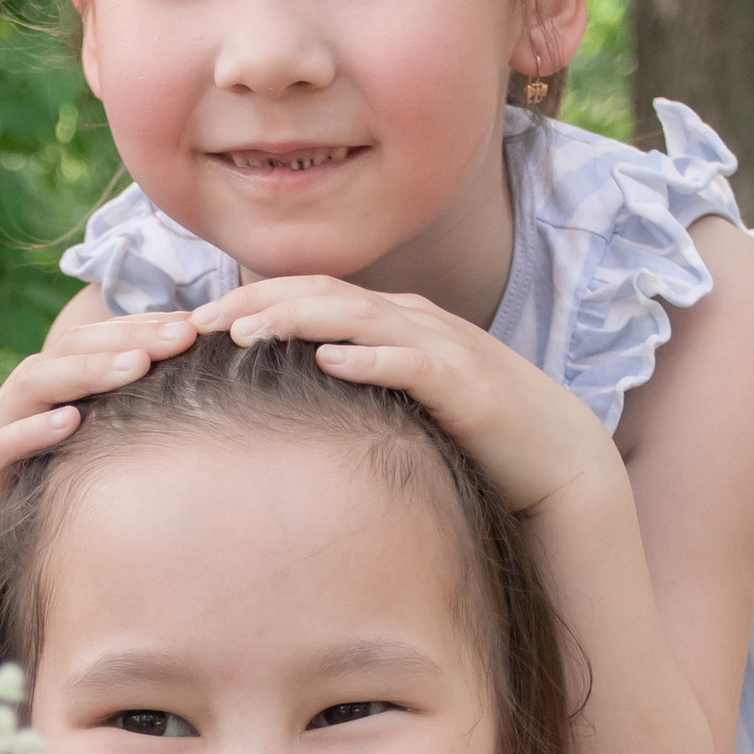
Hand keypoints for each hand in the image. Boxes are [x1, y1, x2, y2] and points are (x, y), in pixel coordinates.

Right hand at [0, 304, 196, 625]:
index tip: (194, 325)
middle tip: (178, 336)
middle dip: (126, 338)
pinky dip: (32, 430)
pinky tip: (70, 421)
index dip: (141, 326)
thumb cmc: (53, 505)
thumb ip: (134, 427)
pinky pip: (2, 446)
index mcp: (55, 391)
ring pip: (33, 384)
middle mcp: (24, 405)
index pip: (97, 339)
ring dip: (86, 371)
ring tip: (135, 365)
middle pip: (69, 349)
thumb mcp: (99, 461)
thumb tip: (209, 405)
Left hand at [187, 275, 613, 520]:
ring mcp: (443, 349)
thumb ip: (351, 387)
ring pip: (360, 318)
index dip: (253, 300)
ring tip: (245, 335)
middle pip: (324, 295)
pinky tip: (329, 363)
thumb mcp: (398, 401)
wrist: (557, 459)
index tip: (196, 323)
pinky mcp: (467, 388)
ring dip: (299, 321)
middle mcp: (414, 322)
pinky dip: (371, 359)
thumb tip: (285, 396)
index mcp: (394, 321)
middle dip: (258, 303)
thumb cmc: (471, 435)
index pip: (311, 295)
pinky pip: (413, 365)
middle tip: (198, 324)